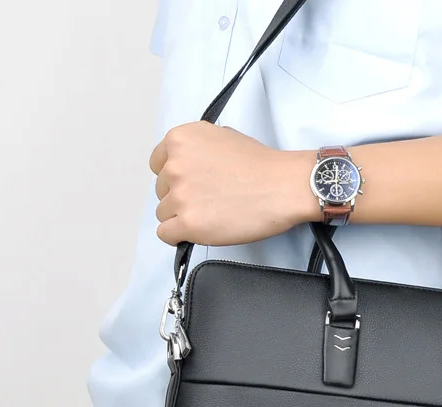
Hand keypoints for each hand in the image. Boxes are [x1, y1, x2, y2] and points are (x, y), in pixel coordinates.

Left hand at [150, 121, 318, 246]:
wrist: (282, 187)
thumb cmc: (261, 165)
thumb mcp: (221, 136)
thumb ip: (196, 149)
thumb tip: (187, 166)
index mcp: (180, 140)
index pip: (158, 165)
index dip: (175, 178)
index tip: (192, 185)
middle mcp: (174, 165)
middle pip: (161, 191)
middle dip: (181, 198)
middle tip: (209, 202)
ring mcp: (180, 196)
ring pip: (163, 214)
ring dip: (183, 218)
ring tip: (211, 216)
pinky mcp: (189, 223)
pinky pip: (166, 235)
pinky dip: (179, 236)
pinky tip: (200, 231)